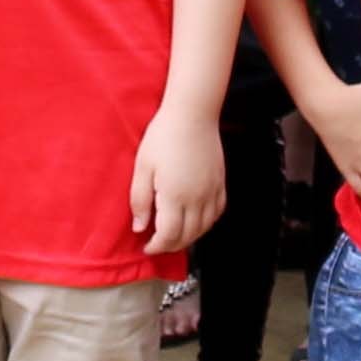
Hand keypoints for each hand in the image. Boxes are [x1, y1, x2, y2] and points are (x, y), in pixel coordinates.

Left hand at [129, 94, 224, 255]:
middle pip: (187, 236)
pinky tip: (196, 220)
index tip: (146, 246)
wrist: (192, 114)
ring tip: (174, 235)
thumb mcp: (142, 167)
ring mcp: (212, 191)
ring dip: (189, 237)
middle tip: (157, 244)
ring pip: (204, 228)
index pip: (168, 236)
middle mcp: (197, 199)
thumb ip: (140, 200)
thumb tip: (139, 227)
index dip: (156, 246)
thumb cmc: (163, 137)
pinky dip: (206, 223)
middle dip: (171, 245)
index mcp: (174, 197)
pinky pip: (217, 212)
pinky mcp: (220, 183)